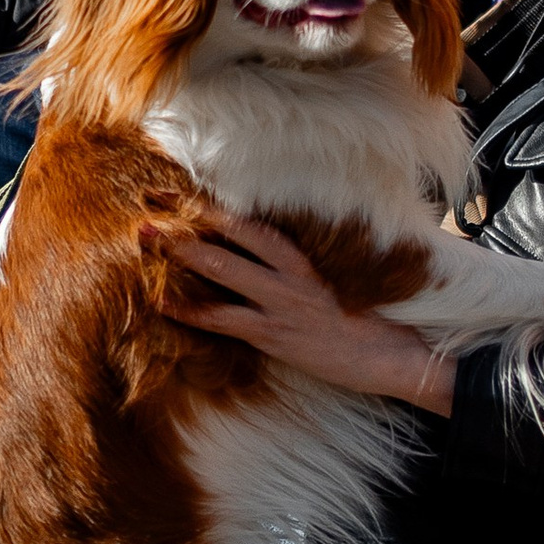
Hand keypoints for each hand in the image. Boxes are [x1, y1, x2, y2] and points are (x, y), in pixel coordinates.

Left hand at [161, 211, 455, 414]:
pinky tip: (162, 301)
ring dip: (181, 252)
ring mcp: (283, 301)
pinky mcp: (277, 335)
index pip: (251, 217)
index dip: (211, 201)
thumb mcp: (345, 276)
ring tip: (145, 236)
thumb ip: (310, 262)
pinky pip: (225, 319)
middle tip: (147, 198)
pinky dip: (192, 310)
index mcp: (308, 251)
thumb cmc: (376, 317)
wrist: (398, 355)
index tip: (178, 188)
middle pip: (230, 231)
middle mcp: (292, 269)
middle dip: (186, 216)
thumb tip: (277, 250)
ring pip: (222, 267)